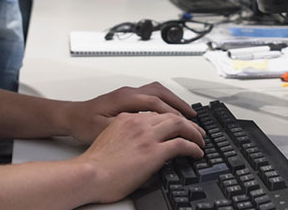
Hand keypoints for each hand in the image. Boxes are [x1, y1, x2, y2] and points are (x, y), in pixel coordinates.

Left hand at [64, 82, 197, 143]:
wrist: (71, 117)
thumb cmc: (83, 124)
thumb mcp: (104, 129)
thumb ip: (126, 129)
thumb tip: (148, 132)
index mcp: (125, 98)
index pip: (156, 103)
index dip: (173, 114)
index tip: (186, 124)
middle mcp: (129, 92)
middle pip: (161, 93)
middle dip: (179, 104)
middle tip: (194, 117)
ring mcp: (129, 93)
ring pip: (158, 91)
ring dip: (174, 101)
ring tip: (187, 114)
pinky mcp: (128, 98)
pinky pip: (152, 95)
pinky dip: (165, 102)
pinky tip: (169, 112)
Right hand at [75, 111, 204, 203]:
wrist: (88, 174)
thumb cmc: (93, 165)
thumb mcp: (110, 141)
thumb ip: (126, 138)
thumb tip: (138, 149)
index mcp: (126, 119)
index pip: (155, 113)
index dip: (170, 119)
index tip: (177, 125)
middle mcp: (138, 123)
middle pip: (170, 115)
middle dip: (186, 123)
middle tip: (196, 131)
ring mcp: (147, 136)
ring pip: (180, 125)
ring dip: (193, 132)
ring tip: (200, 141)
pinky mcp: (154, 151)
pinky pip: (182, 144)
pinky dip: (193, 147)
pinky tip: (197, 152)